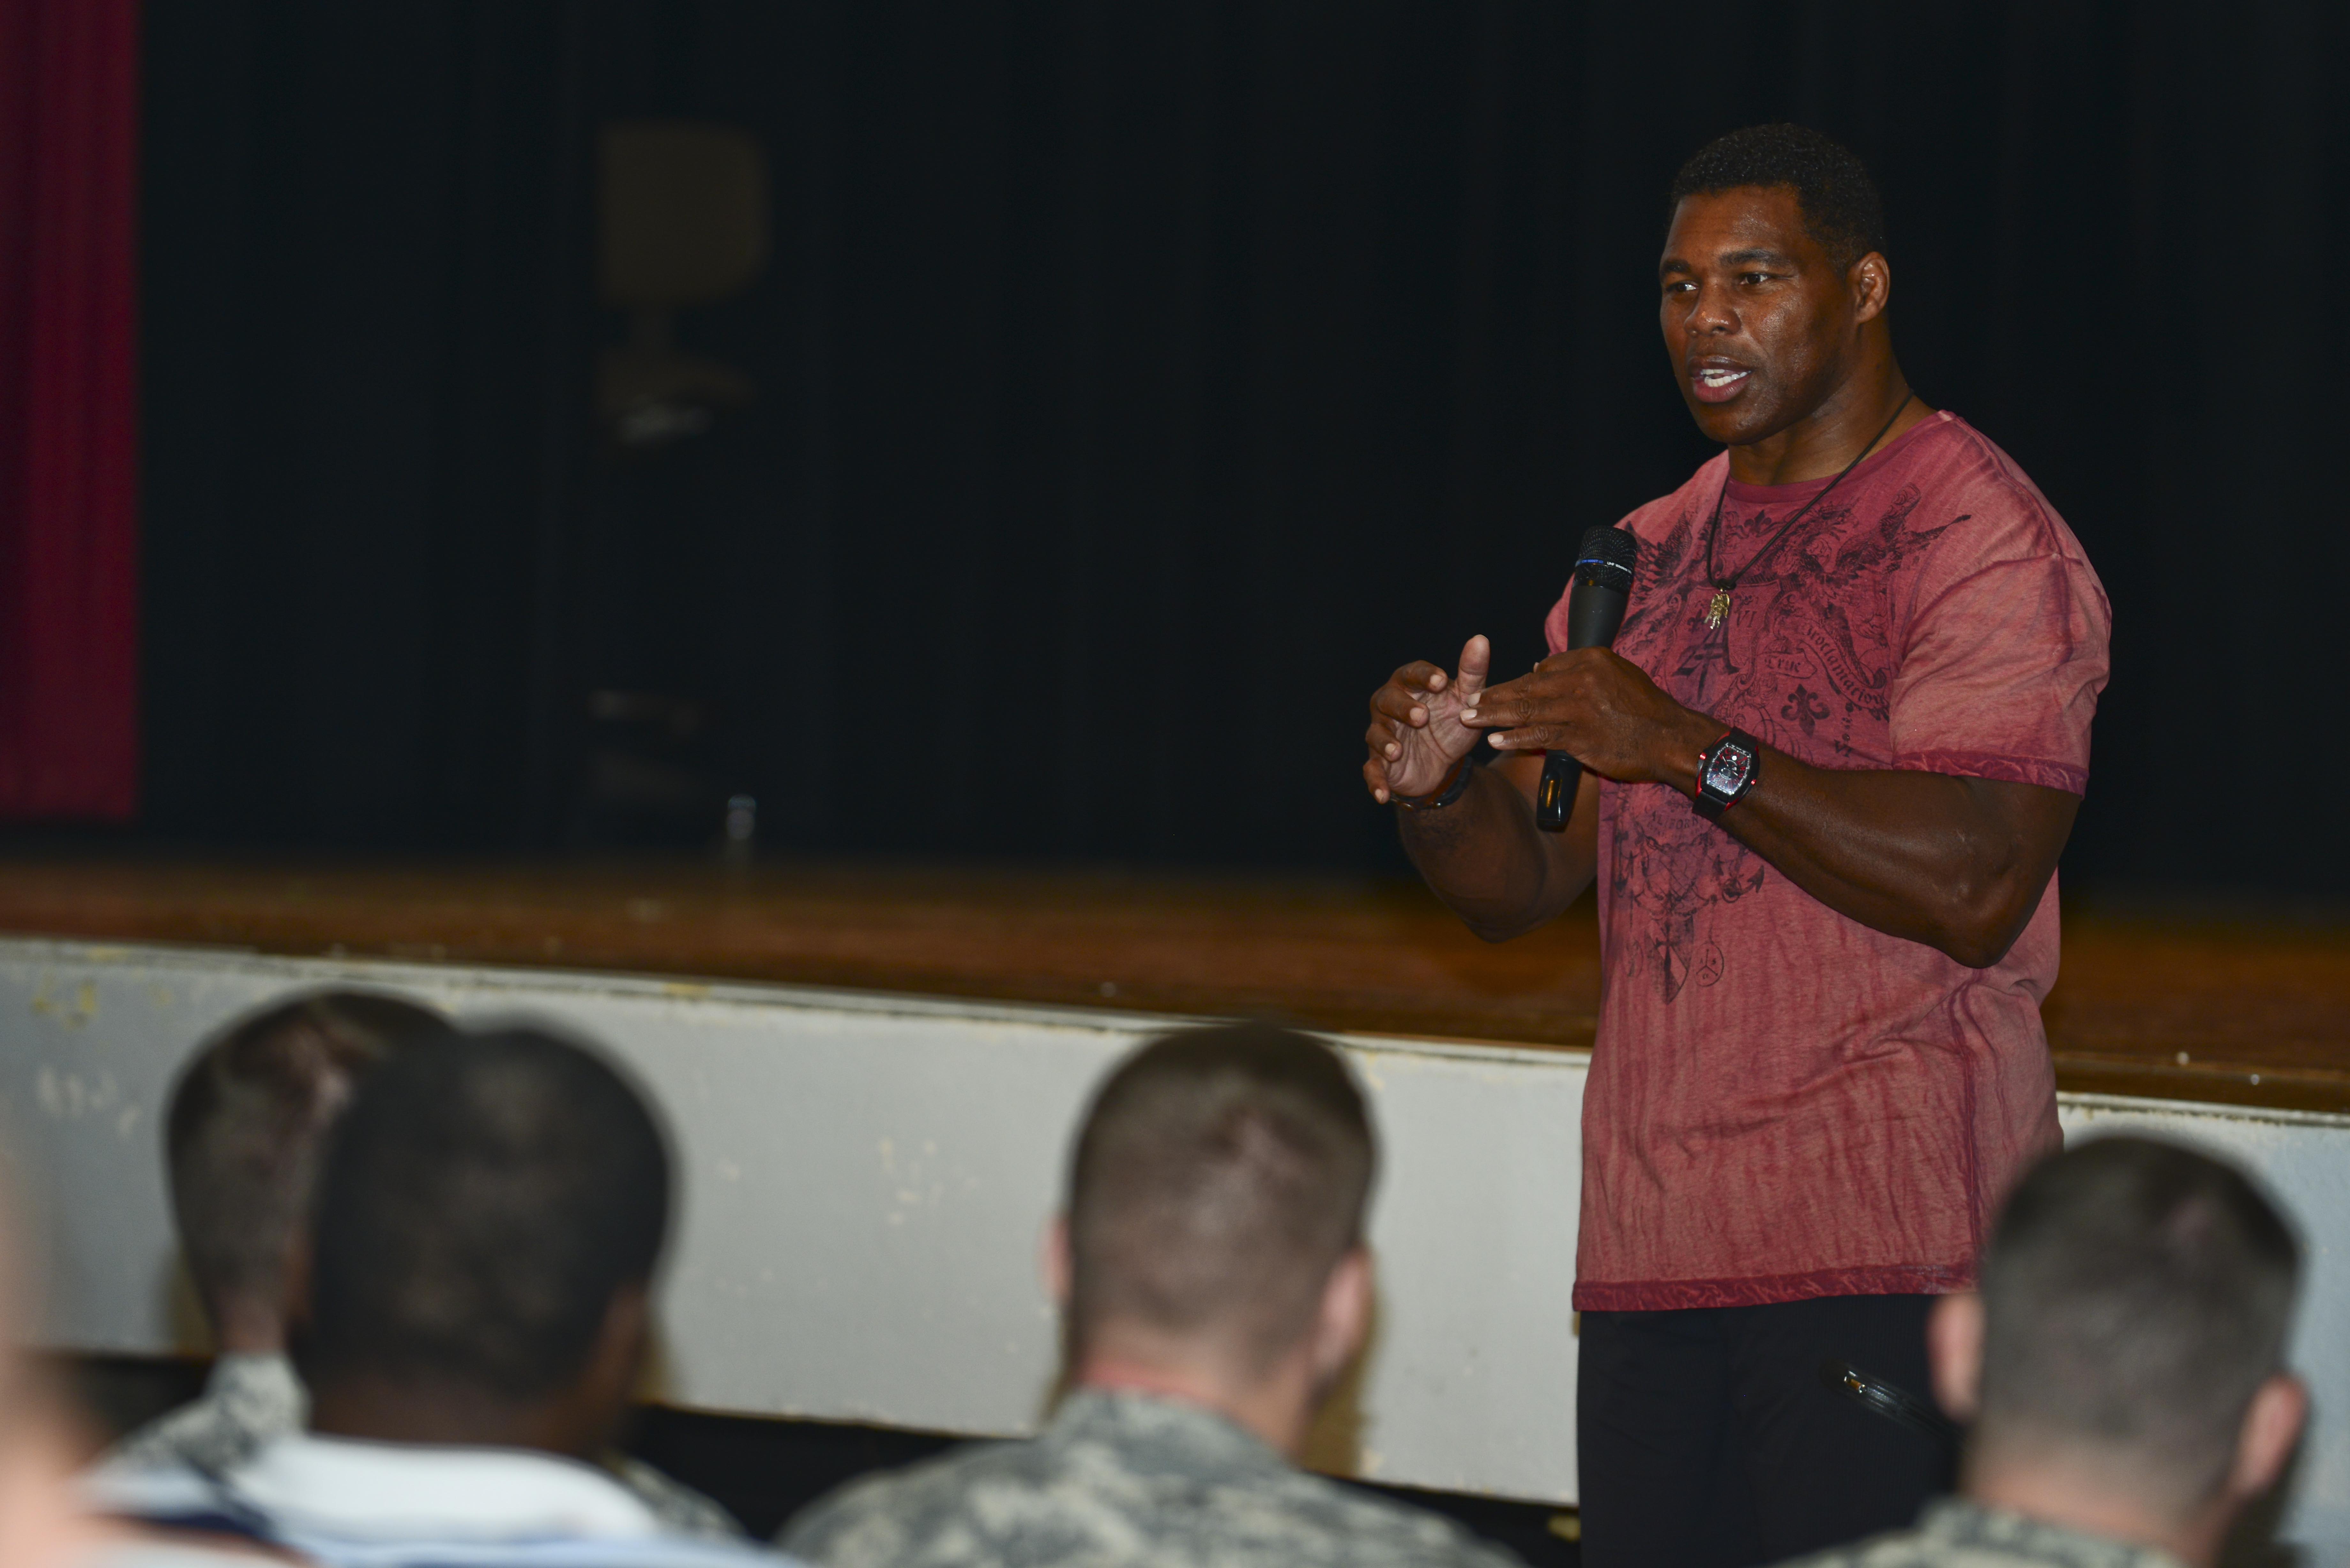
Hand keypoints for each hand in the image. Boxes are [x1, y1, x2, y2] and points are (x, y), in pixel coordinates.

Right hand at [1363, 636, 1493, 801]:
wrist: (1444, 765)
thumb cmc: (1451, 722)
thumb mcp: (1466, 699)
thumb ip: (1472, 672)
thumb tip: (1480, 639)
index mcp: (1410, 686)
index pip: (1411, 674)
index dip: (1423, 676)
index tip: (1441, 681)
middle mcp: (1389, 707)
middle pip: (1387, 701)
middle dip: (1402, 707)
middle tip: (1421, 716)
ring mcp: (1382, 735)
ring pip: (1375, 734)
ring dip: (1385, 742)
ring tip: (1398, 750)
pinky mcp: (1380, 764)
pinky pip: (1372, 772)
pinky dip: (1375, 783)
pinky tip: (1383, 794)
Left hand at [1461, 648, 1715, 787]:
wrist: (1670, 738)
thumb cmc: (1645, 709)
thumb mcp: (1618, 675)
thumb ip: (1581, 670)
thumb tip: (1539, 668)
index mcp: (1591, 660)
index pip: (1543, 670)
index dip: (1516, 684)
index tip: (1495, 691)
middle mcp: (1582, 679)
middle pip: (1528, 687)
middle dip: (1495, 696)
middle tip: (1468, 702)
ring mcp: (1580, 707)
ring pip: (1528, 710)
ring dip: (1494, 715)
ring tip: (1469, 718)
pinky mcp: (1581, 735)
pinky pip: (1541, 735)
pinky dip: (1516, 737)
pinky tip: (1496, 740)